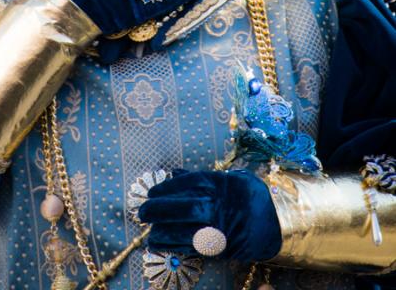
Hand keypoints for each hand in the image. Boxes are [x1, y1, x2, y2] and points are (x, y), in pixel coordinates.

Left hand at [139, 169, 281, 261]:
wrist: (276, 222)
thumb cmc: (250, 195)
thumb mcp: (230, 178)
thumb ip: (202, 177)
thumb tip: (175, 173)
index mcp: (221, 183)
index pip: (189, 182)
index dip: (167, 187)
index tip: (152, 191)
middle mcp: (220, 204)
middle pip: (184, 206)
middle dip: (160, 209)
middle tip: (142, 211)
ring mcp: (221, 226)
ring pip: (186, 228)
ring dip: (163, 230)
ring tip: (148, 230)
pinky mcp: (221, 246)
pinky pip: (192, 246)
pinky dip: (173, 245)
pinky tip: (159, 243)